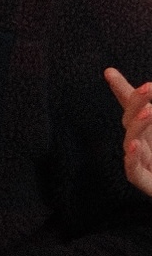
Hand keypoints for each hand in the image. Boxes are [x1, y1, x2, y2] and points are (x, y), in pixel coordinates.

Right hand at [105, 68, 151, 196]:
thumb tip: (149, 93)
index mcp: (149, 133)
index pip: (131, 109)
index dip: (121, 90)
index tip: (109, 72)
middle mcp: (142, 145)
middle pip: (130, 121)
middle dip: (136, 103)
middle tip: (148, 87)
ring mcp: (143, 164)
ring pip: (131, 142)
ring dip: (138, 126)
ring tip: (149, 111)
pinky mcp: (146, 183)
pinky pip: (133, 172)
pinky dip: (131, 159)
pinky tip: (134, 145)